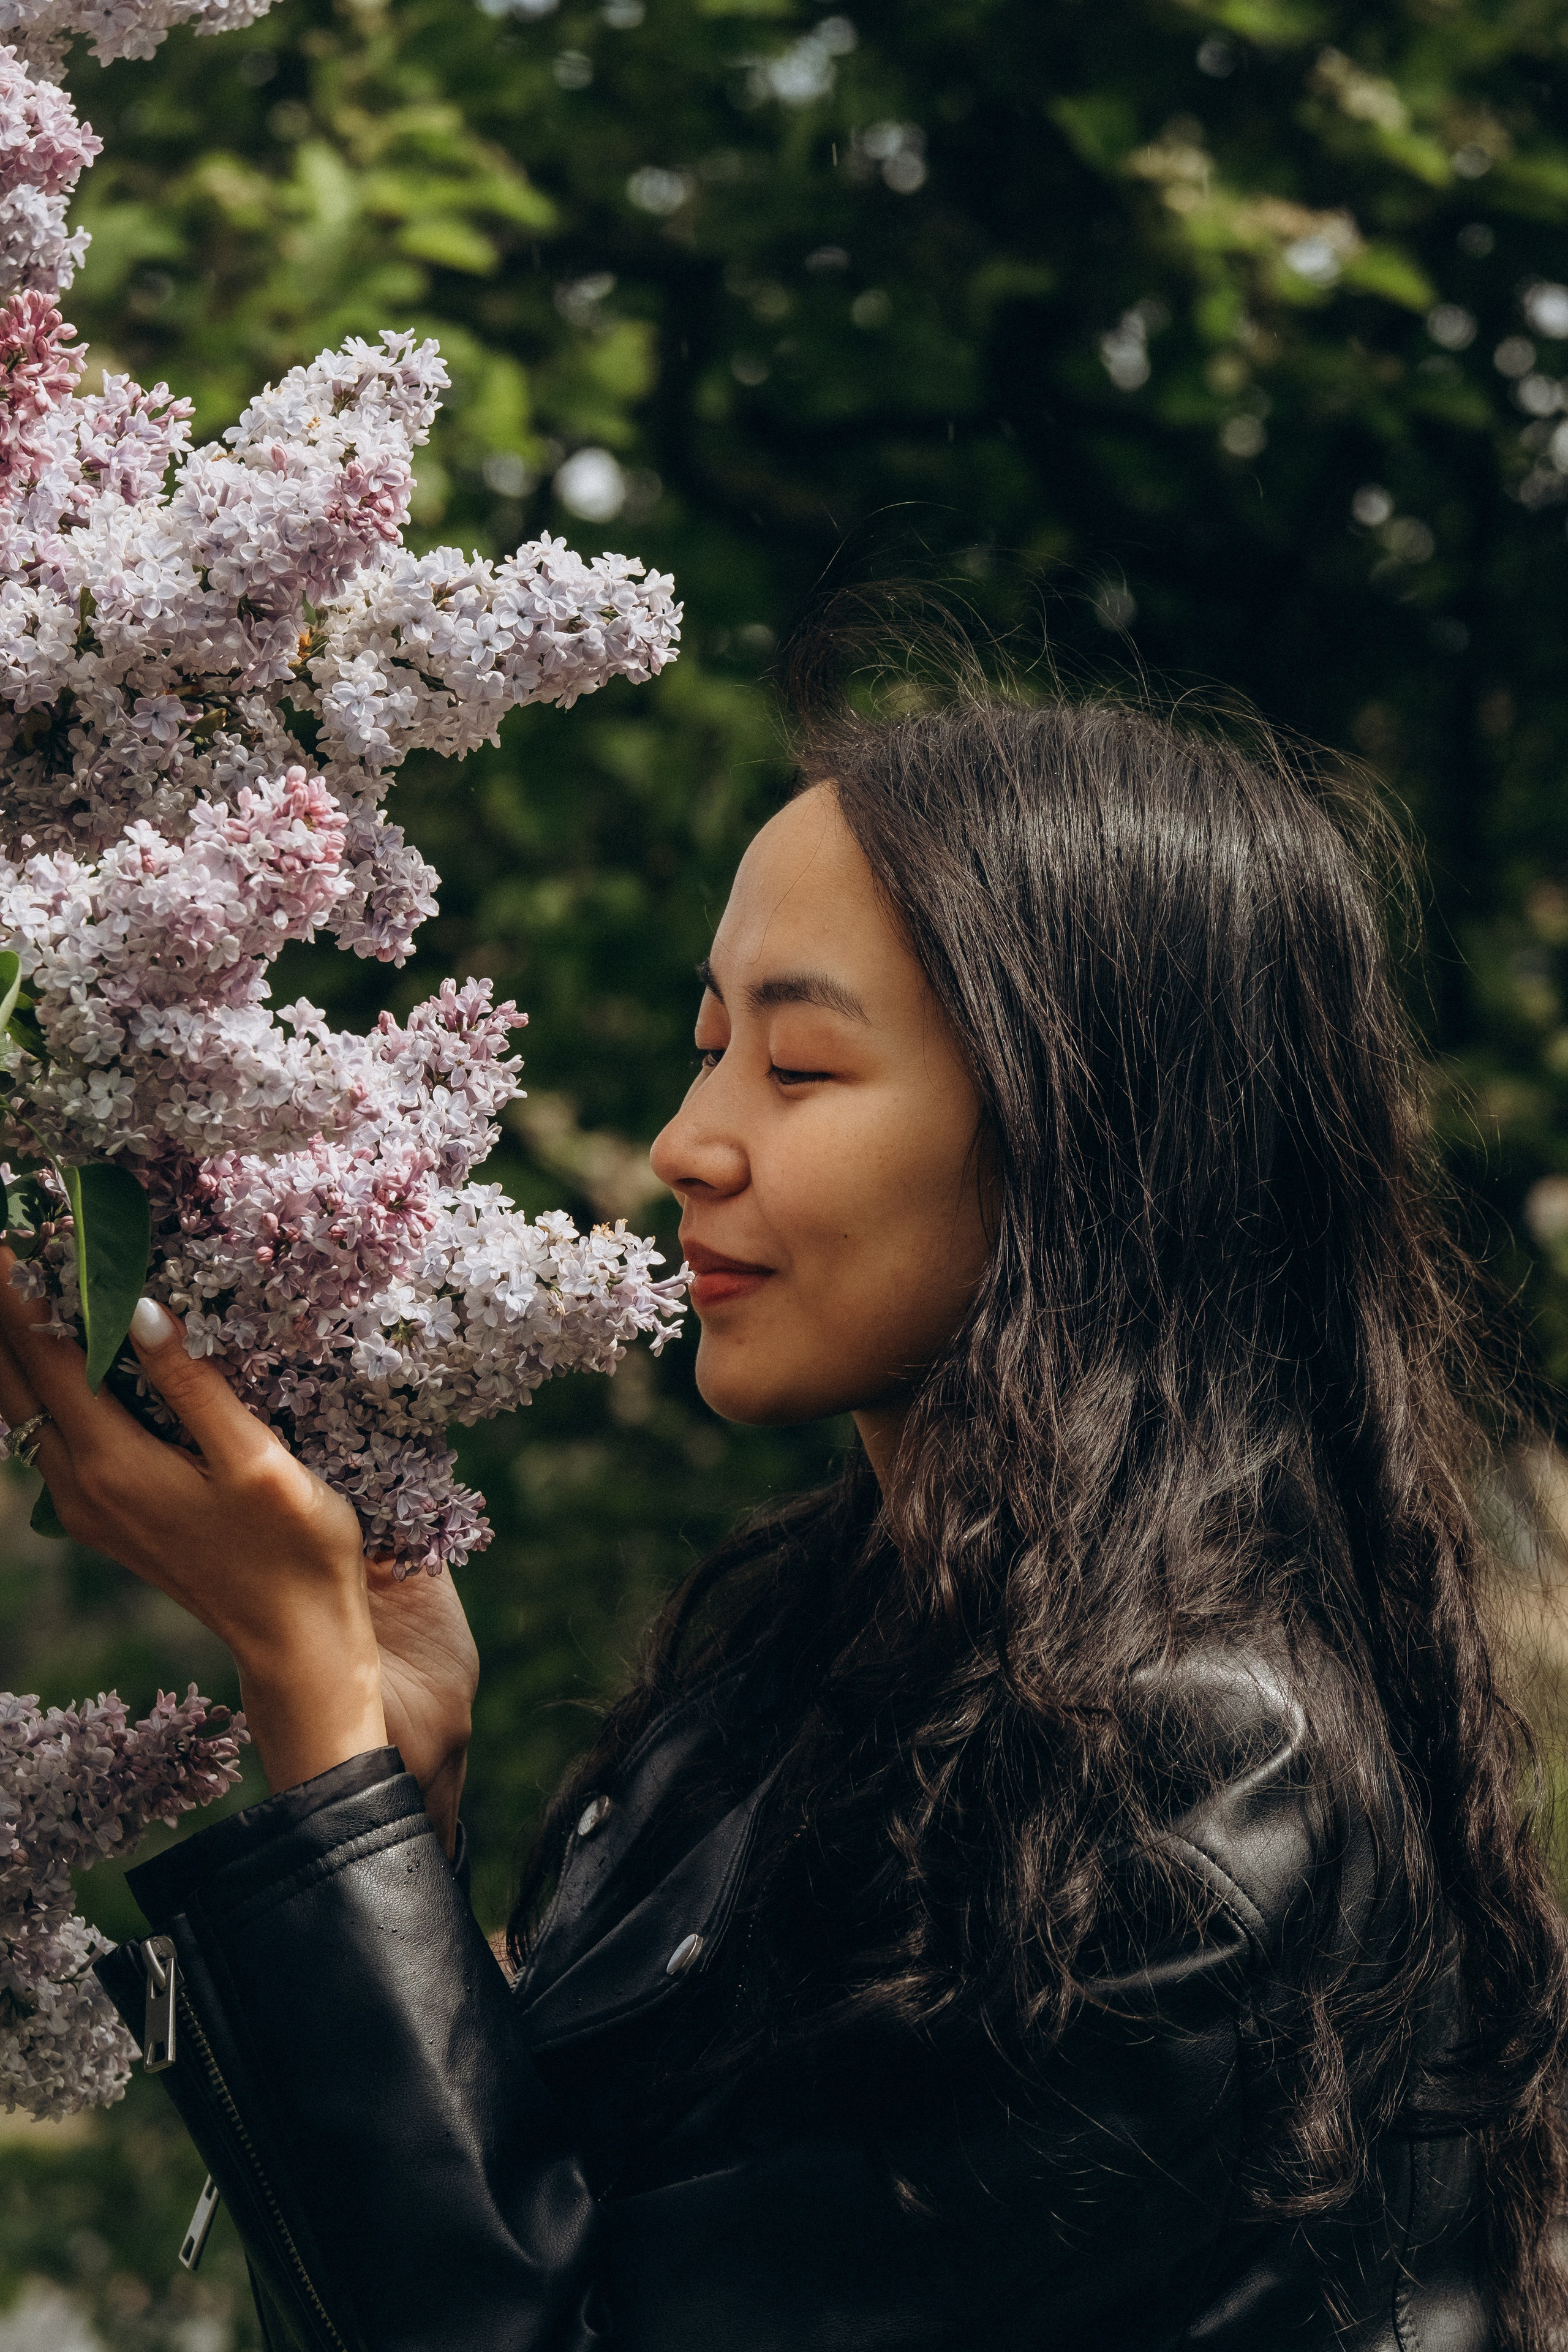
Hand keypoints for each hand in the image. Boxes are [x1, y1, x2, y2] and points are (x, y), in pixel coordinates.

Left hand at [0, 1252, 473, 1837]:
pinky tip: (53, 1359)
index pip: (46, 1350)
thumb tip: (136, 1307)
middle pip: (13, 1378)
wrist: (296, 1644)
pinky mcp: (104, 1517)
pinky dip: (38, 1384)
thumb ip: (193, 1385)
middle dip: (6, 1307)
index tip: (12, 1223)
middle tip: (6, 1240)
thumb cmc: (295, 1550)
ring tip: (20, 1285)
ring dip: (16, 1345)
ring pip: (22, 1410)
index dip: (22, 1283)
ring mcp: (87, 1505)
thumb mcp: (256, 1461)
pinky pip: (46, 1435)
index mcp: (111, 1461)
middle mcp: (80, 1483)